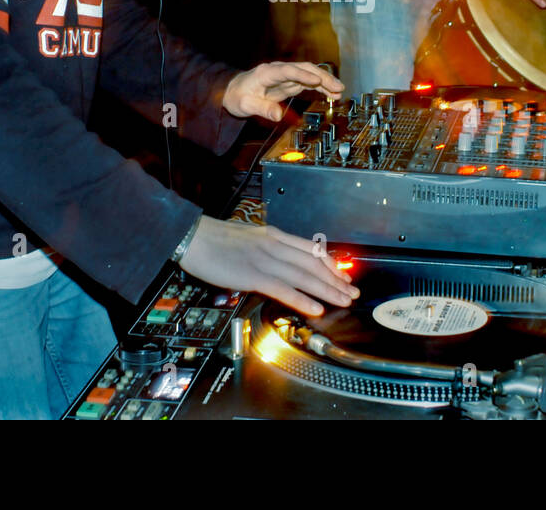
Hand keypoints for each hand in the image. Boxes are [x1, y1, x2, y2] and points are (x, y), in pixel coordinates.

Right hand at [178, 217, 359, 316]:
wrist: (193, 236)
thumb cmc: (215, 238)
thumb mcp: (248, 236)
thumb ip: (267, 247)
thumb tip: (280, 260)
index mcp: (274, 236)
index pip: (310, 249)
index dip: (330, 263)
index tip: (343, 274)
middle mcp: (274, 246)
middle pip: (313, 264)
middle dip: (336, 280)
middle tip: (352, 292)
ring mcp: (265, 260)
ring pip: (304, 277)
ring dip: (327, 290)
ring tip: (343, 301)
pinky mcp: (253, 275)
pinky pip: (283, 289)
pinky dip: (302, 300)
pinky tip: (315, 308)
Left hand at [223, 61, 343, 121]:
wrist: (234, 91)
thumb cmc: (238, 96)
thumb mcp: (245, 105)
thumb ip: (262, 109)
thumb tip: (278, 115)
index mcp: (266, 73)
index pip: (287, 71)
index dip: (302, 75)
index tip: (316, 80)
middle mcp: (278, 71)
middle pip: (304, 69)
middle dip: (322, 77)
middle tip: (337, 86)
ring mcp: (286, 76)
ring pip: (309, 74)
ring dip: (325, 81)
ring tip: (340, 91)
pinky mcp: (291, 82)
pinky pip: (309, 83)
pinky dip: (321, 87)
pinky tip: (332, 94)